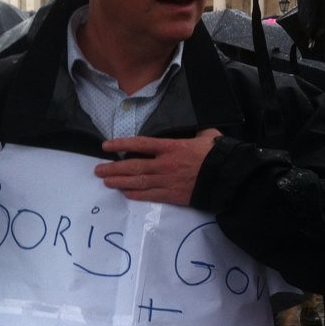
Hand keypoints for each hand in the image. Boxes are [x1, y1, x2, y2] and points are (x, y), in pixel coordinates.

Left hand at [94, 130, 220, 205]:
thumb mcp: (207, 136)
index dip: (120, 144)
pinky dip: (136, 194)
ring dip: (119, 182)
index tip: (105, 145)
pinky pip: (149, 195)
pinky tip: (125, 193)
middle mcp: (164, 164)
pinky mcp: (171, 195)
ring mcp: (166, 181)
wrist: (226, 177)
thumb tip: (196, 130)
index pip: (140, 144)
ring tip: (106, 181)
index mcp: (171, 147)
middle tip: (98, 170)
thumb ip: (196, 133)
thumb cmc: (217, 155)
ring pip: (137, 182)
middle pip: (132, 166)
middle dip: (113, 168)